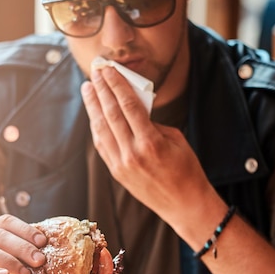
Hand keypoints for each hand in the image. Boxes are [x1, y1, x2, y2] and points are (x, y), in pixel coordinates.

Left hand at [81, 65, 219, 234]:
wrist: (185, 204)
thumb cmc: (186, 169)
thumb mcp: (175, 140)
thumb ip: (152, 124)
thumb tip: (133, 110)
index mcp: (150, 142)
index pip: (127, 106)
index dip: (116, 85)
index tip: (108, 69)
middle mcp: (132, 154)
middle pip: (110, 115)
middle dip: (101, 90)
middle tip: (94, 72)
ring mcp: (121, 165)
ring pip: (101, 130)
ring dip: (93, 107)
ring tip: (88, 89)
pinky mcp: (117, 173)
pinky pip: (102, 145)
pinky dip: (97, 127)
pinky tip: (95, 114)